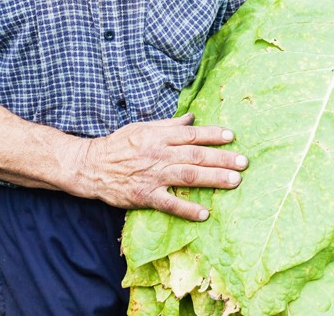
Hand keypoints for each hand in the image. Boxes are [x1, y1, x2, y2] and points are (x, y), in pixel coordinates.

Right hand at [73, 113, 247, 220]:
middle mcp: (158, 155)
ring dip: (213, 178)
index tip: (232, 136)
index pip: (191, 135)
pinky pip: (169, 204)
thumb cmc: (118, 145)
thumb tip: (192, 118)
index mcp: (158, 137)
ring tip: (234, 181)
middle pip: (195, 155)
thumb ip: (169, 125)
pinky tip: (204, 214)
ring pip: (187, 176)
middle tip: (244, 163)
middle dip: (221, 158)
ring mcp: (152, 176)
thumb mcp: (142, 128)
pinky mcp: (144, 196)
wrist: (89, 166)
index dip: (213, 135)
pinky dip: (187, 209)